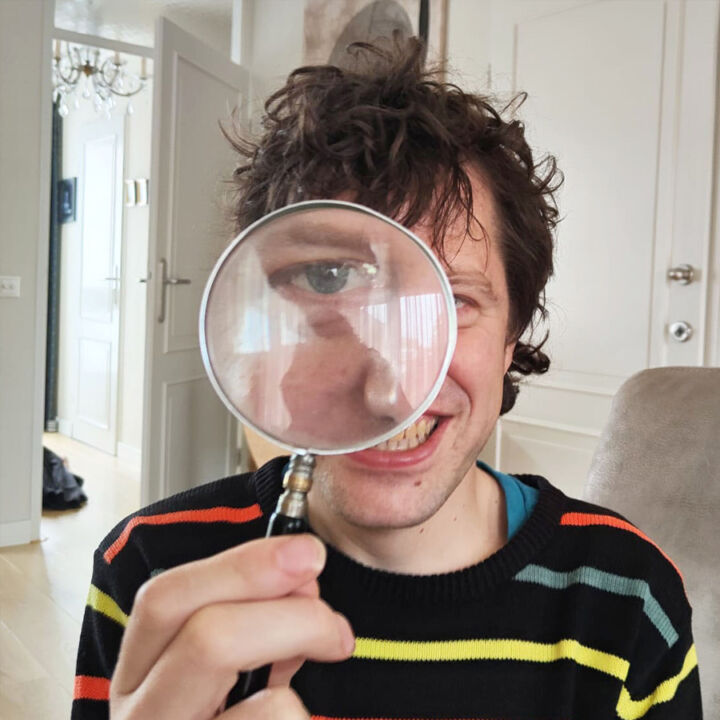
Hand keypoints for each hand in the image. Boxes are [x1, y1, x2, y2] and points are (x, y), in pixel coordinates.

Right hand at [109, 534, 353, 718]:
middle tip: (335, 624)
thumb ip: (256, 618)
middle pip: (206, 638)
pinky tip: (301, 719)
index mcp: (140, 676)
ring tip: (326, 665)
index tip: (310, 552)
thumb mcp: (230, 669)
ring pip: (257, 703)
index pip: (167, 599)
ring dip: (305, 674)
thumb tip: (302, 575)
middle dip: (289, 615)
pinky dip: (305, 719)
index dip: (243, 565)